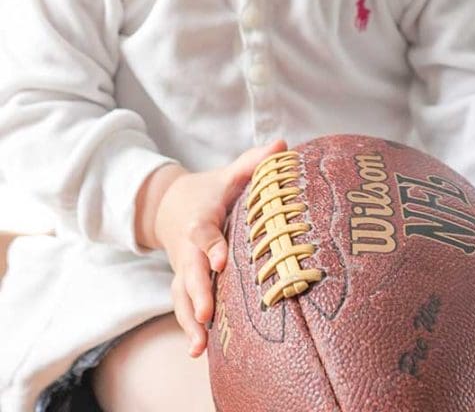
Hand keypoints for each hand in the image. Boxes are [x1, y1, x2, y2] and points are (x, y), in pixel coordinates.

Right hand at [154, 138, 287, 358]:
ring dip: (188, 319)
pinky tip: (198, 352)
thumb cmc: (211, 191)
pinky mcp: (183, 284)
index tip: (221, 261)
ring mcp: (182, 268)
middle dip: (197, 292)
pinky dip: (188, 328)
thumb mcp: (229, 174)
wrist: (168, 205)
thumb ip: (254, 162)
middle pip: (189, 271)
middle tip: (206, 314)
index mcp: (201, 218)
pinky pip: (182, 306)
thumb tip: (284, 145)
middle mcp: (188, 247)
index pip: (204, 232)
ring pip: (181, 295)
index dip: (211, 246)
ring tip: (199, 345)